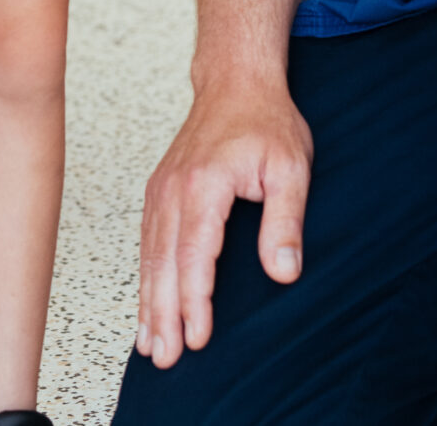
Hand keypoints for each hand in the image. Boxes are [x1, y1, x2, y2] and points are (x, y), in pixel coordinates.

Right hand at [136, 74, 313, 368]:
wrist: (236, 80)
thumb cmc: (265, 119)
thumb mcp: (290, 167)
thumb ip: (285, 221)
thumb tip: (283, 271)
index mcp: (204, 184)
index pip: (194, 254)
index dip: (194, 300)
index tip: (198, 336)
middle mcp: (175, 188)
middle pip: (163, 262)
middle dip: (163, 313)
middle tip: (166, 356)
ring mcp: (162, 187)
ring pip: (150, 255)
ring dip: (149, 301)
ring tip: (150, 344)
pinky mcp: (160, 189)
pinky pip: (147, 240)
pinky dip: (146, 275)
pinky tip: (147, 302)